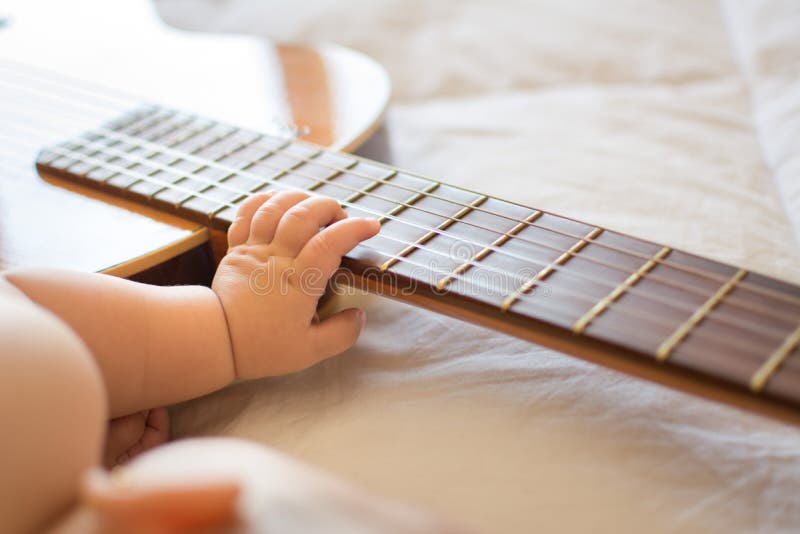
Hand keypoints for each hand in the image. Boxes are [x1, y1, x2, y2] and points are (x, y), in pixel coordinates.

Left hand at [211, 191, 379, 378]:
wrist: (214, 340)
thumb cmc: (262, 347)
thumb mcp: (310, 351)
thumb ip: (341, 334)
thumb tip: (359, 315)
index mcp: (298, 282)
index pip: (329, 244)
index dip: (353, 229)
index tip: (371, 226)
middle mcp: (277, 259)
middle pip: (303, 215)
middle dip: (328, 207)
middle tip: (341, 218)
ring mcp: (254, 249)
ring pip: (276, 208)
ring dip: (300, 198)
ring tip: (315, 206)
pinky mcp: (237, 248)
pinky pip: (247, 213)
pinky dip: (264, 200)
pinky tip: (279, 201)